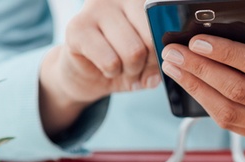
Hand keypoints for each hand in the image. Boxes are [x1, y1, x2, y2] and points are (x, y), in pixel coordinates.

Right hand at [39, 0, 159, 136]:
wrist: (86, 72)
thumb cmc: (123, 60)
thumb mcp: (150, 61)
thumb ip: (162, 60)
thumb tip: (164, 68)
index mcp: (142, 1)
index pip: (166, 23)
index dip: (166, 48)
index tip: (160, 57)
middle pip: (151, 38)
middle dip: (149, 62)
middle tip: (138, 66)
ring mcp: (96, 9)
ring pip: (133, 51)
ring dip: (131, 70)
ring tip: (121, 67)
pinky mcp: (77, 28)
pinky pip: (111, 61)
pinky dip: (112, 72)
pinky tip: (106, 67)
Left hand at [160, 26, 244, 149]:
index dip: (226, 54)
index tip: (197, 41)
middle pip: (239, 90)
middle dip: (200, 70)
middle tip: (174, 52)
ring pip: (230, 113)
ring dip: (196, 89)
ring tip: (175, 68)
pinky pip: (231, 124)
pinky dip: (208, 104)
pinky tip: (193, 84)